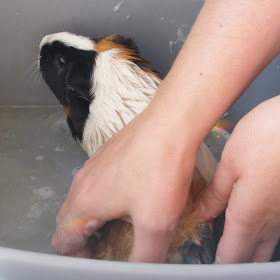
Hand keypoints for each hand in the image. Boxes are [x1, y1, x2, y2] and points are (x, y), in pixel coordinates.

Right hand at [51, 99, 198, 261]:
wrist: (170, 124)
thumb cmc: (159, 171)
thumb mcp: (155, 223)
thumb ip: (144, 257)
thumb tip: (140, 270)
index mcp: (85, 202)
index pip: (62, 240)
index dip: (79, 257)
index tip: (102, 256)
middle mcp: (82, 181)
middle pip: (70, 219)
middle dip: (85, 236)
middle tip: (111, 241)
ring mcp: (94, 164)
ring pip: (84, 197)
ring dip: (97, 214)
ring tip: (124, 218)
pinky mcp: (108, 152)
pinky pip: (98, 180)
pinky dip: (106, 194)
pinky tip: (132, 191)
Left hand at [195, 96, 279, 263]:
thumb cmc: (269, 137)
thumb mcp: (231, 164)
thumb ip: (216, 193)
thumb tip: (202, 213)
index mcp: (249, 215)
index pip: (232, 255)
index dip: (219, 264)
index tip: (208, 265)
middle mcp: (272, 221)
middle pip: (252, 255)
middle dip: (236, 259)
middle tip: (221, 257)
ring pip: (266, 242)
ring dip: (250, 247)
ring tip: (233, 240)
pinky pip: (277, 226)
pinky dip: (263, 230)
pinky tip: (254, 218)